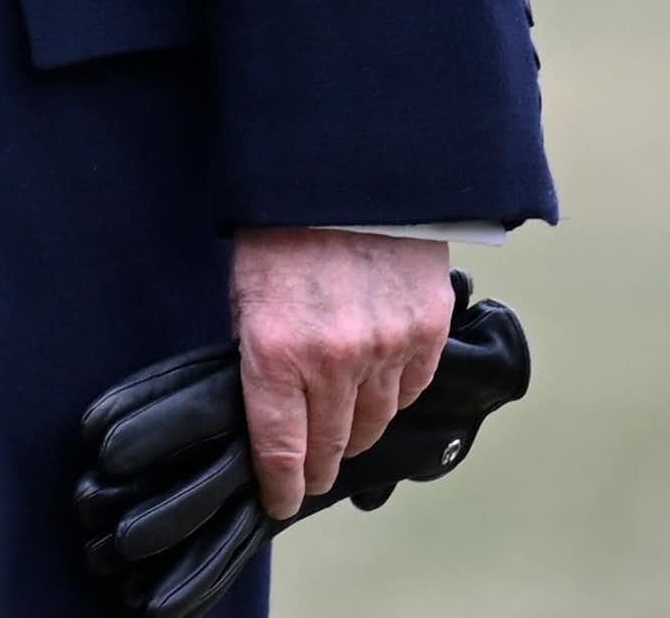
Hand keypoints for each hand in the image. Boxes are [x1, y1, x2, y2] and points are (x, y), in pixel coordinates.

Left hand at [228, 228, 451, 520]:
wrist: (342, 168)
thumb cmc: (280, 224)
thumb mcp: (244, 289)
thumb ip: (258, 352)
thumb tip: (268, 405)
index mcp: (273, 351)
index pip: (279, 450)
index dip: (279, 486)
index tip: (279, 500)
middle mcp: (332, 361)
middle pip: (329, 446)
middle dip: (314, 465)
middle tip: (307, 472)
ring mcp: (385, 348)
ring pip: (372, 424)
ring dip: (353, 432)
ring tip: (340, 429)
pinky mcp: (425, 332)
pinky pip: (409, 390)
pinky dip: (391, 395)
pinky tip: (375, 387)